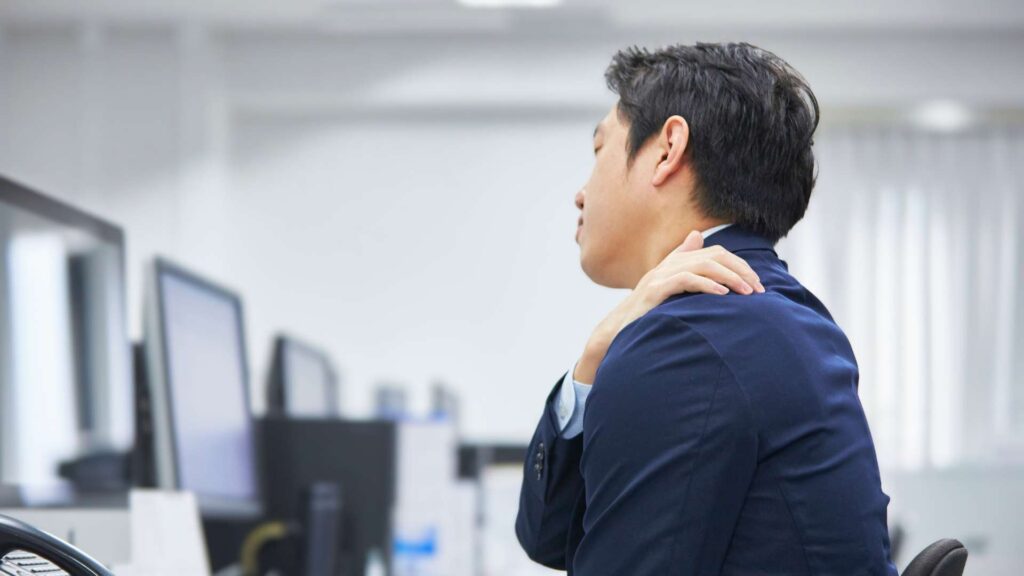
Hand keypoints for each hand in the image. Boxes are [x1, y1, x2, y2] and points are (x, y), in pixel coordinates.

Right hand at [573, 230, 763, 383]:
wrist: (618, 329)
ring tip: (747, 292)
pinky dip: (707, 284)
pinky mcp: (655, 290)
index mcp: (675, 262)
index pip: (716, 253)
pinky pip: (686, 280)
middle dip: (740, 270)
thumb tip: (697, 236)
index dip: (739, 264)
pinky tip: (723, 294)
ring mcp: (661, 275)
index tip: (757, 283)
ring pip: (704, 265)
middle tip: (759, 289)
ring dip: (730, 277)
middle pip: (714, 255)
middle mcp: (669, 264)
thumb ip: (683, 263)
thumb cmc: (647, 312)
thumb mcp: (668, 287)